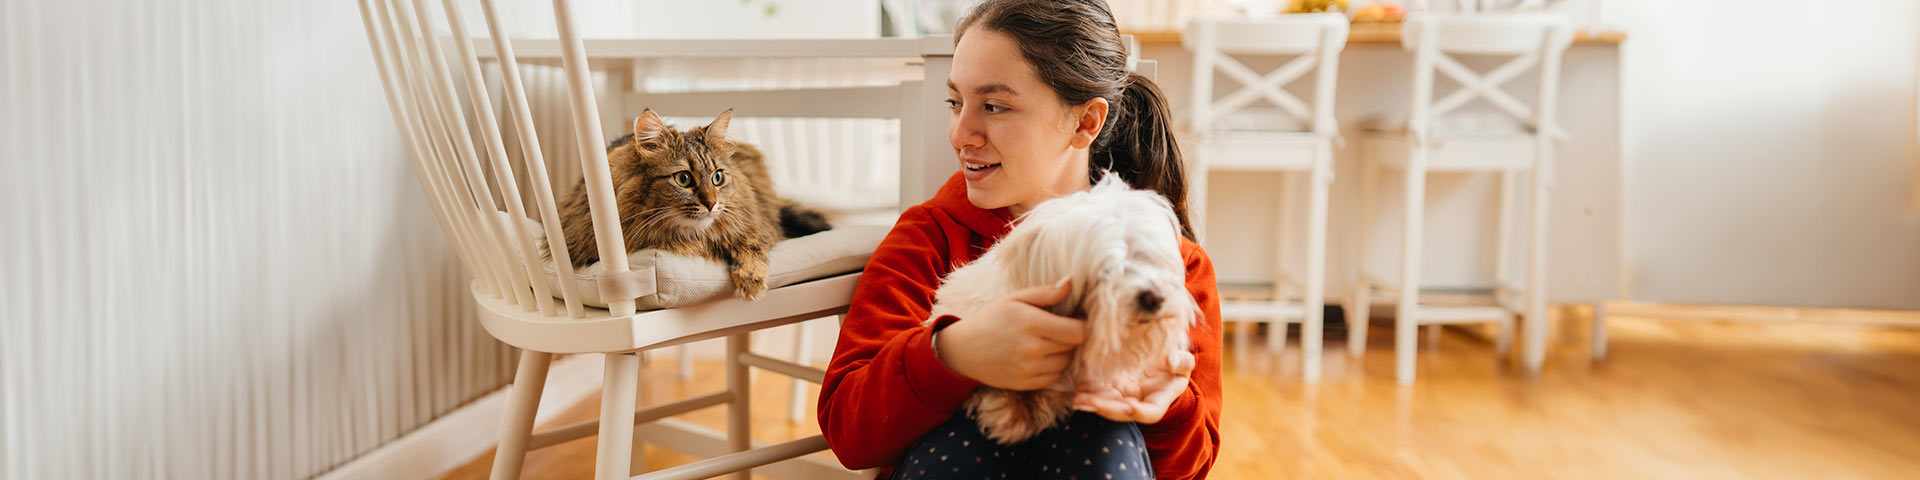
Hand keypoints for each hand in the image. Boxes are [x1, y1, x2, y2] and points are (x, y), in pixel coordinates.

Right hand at [934, 277, 1084, 390]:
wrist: (963, 350)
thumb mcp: (1015, 299)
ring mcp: (1029, 369)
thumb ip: (1045, 292)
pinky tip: (1041, 356)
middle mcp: (1032, 349)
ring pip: (1066, 362)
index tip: (1078, 318)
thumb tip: (1071, 282)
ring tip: (1050, 341)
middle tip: (1062, 327)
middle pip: (1073, 346)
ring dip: (1064, 352)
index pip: (1077, 331)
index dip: (1083, 324)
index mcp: (1031, 323)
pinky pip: (1054, 377)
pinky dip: (1053, 367)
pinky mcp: (1026, 384)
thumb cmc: (991, 319)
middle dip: (1072, 336)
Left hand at [1071, 350, 1194, 424]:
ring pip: (1108, 405)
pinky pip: (1101, 393)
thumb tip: (1171, 360)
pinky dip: (1090, 392)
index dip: (1139, 412)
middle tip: (1086, 403)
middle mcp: (1140, 404)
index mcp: (1159, 401)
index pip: (1150, 413)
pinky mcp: (1115, 389)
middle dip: (1105, 409)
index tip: (1130, 406)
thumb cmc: (1176, 366)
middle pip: (1122, 412)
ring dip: (1092, 403)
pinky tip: (1079, 387)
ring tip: (1078, 398)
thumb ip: (1182, 362)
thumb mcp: (1184, 363)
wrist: (1162, 364)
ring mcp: (1126, 398)